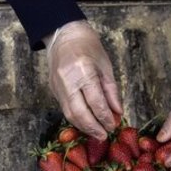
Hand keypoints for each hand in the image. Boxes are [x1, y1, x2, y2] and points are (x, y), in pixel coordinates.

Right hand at [45, 21, 122, 140]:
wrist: (64, 35)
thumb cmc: (88, 47)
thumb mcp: (105, 66)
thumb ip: (111, 91)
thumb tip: (117, 112)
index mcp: (83, 71)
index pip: (95, 102)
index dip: (105, 117)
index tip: (113, 126)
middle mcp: (68, 81)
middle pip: (80, 112)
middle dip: (93, 127)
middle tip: (104, 136)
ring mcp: (58, 87)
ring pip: (70, 114)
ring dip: (84, 127)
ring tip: (96, 133)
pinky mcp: (53, 90)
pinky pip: (65, 109)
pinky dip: (77, 119)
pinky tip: (86, 123)